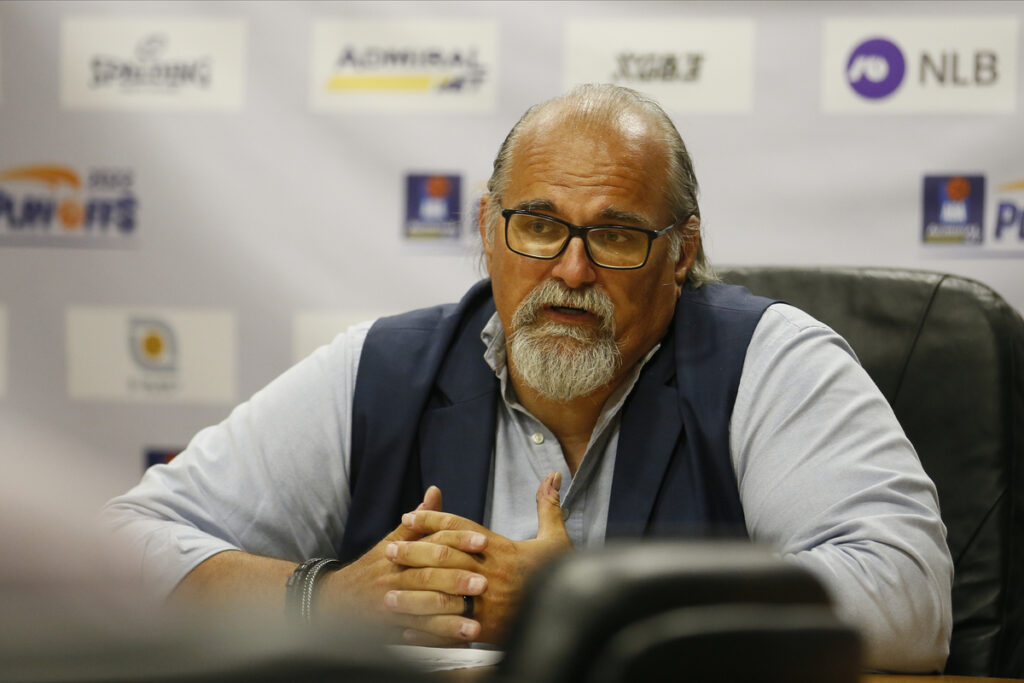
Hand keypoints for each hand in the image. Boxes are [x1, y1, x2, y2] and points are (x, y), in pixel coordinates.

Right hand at [318, 486, 489, 644]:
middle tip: (484, 583)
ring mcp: (392, 608)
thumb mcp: (390, 541)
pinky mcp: (391, 632)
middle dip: (457, 580)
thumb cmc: (372, 569)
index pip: (431, 543)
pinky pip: (418, 639)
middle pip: (427, 578)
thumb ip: (418, 521)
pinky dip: (439, 642)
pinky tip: (460, 644)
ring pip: (423, 612)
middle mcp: (395, 580)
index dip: (458, 541)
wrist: (336, 602)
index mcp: (399, 555)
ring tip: (476, 625)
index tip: (483, 541)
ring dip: (451, 620)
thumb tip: (435, 492)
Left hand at [387, 471, 570, 643]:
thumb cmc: (561, 575)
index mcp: (502, 550)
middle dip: (413, 555)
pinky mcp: (486, 631)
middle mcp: (490, 574)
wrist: (571, 614)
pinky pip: (449, 630)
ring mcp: (486, 604)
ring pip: (441, 595)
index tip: (409, 517)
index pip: (460, 529)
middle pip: (444, 559)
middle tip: (388, 551)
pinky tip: (406, 630)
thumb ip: (548, 506)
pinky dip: (426, 632)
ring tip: (389, 594)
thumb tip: (553, 475)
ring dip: (413, 596)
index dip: (432, 521)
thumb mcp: (557, 539)